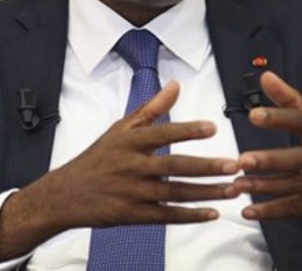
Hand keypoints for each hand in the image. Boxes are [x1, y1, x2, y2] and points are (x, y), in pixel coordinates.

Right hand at [0, 80, 241, 263]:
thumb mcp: (120, 128)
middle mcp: (131, 166)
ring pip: (176, 193)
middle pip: (174, 166)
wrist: (67, 194)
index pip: (162, 133)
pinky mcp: (134, 215)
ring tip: (233, 189)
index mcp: (128, 141)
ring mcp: (133, 192)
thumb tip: (175, 85)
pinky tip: (212, 214)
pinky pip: (167, 216)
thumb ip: (151, 108)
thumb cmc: (98, 158)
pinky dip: (190, 216)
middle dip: (207, 166)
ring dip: (207, 192)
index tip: (213, 128)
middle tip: (234, 165)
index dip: (187, 130)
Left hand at [235, 72, 301, 237]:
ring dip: (265, 187)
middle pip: (299, 159)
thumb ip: (291, 99)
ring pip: (294, 186)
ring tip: (238, 184)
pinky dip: (272, 211)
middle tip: (243, 159)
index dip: (279, 117)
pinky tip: (249, 211)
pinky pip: (296, 208)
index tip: (254, 114)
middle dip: (270, 160)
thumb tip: (265, 75)